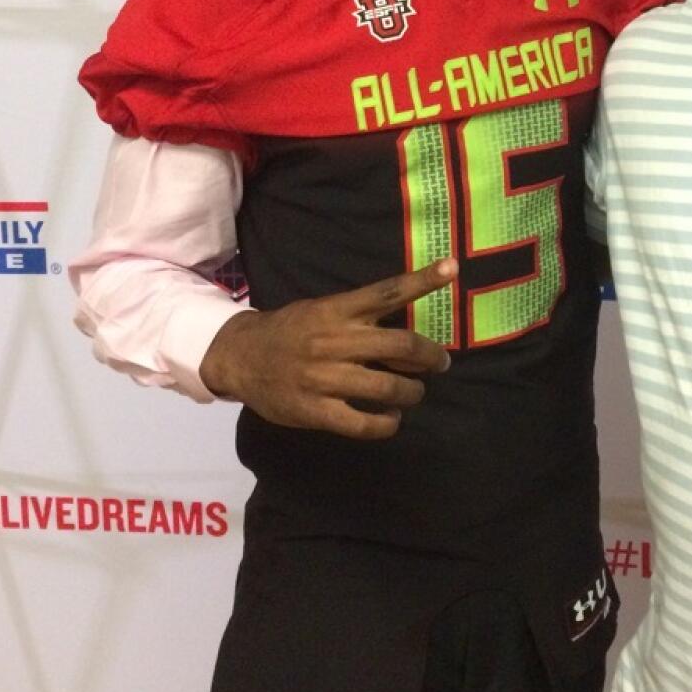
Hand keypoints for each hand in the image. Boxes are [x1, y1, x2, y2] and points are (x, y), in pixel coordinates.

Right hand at [198, 260, 455, 439]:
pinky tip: (391, 419)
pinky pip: (363, 423)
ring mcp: (325, 378)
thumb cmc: (289, 331)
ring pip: (388, 387)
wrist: (239, 357)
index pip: (387, 292)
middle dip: (430, 356)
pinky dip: (386, 423)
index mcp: (337, 311)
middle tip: (440, 363)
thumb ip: (358, 318)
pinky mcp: (316, 411)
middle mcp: (334, 341)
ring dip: (412, 392)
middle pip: (400, 344)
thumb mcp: (320, 311)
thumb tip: (406, 335)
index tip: (452, 268)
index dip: (421, 280)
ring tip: (414, 393)